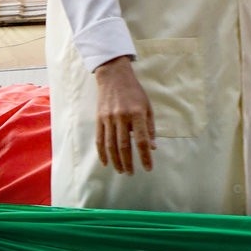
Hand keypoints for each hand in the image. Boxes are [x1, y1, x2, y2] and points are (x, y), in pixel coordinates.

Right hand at [93, 57, 154, 175]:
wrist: (114, 77)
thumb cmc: (134, 92)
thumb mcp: (147, 107)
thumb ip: (149, 128)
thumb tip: (152, 147)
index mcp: (137, 114)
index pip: (141, 140)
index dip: (144, 156)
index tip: (148, 168)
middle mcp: (121, 117)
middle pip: (124, 146)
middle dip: (128, 162)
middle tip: (131, 173)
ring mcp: (108, 118)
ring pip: (111, 145)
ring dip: (116, 161)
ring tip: (121, 171)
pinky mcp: (99, 119)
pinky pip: (100, 139)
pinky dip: (102, 152)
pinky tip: (106, 162)